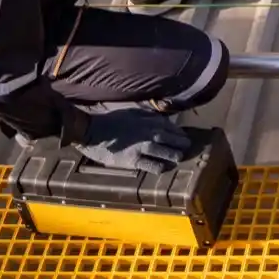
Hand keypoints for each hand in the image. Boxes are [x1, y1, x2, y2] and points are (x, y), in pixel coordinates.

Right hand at [71, 110, 192, 172]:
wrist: (92, 130)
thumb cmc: (111, 118)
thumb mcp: (134, 109)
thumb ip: (149, 113)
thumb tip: (162, 117)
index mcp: (152, 120)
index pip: (175, 128)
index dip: (181, 135)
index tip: (184, 139)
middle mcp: (152, 133)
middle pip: (176, 141)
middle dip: (183, 146)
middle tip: (186, 151)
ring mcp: (144, 147)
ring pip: (169, 154)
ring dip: (175, 157)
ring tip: (177, 160)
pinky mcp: (134, 160)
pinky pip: (154, 166)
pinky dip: (161, 167)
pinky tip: (163, 168)